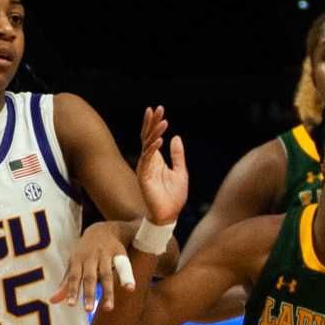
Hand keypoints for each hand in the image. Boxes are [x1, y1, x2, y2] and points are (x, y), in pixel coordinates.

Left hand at [56, 221, 130, 313]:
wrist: (103, 228)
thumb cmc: (86, 252)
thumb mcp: (74, 263)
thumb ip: (66, 283)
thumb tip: (52, 301)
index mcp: (78, 260)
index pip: (74, 276)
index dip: (72, 290)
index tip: (71, 305)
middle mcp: (91, 257)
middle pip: (90, 277)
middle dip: (89, 293)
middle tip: (88, 310)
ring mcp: (105, 255)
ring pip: (106, 275)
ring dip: (108, 292)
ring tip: (108, 308)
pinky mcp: (119, 253)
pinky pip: (124, 266)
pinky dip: (127, 277)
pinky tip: (130, 289)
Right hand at [136, 106, 187, 224]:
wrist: (169, 215)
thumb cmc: (174, 196)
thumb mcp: (180, 172)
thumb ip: (177, 155)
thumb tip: (176, 137)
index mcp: (156, 160)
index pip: (152, 137)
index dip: (154, 123)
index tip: (158, 109)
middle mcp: (148, 162)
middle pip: (147, 137)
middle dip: (152, 122)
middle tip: (157, 109)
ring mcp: (145, 168)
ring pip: (147, 146)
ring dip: (154, 133)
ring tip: (163, 122)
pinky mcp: (143, 177)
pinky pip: (148, 159)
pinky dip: (153, 149)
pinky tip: (159, 140)